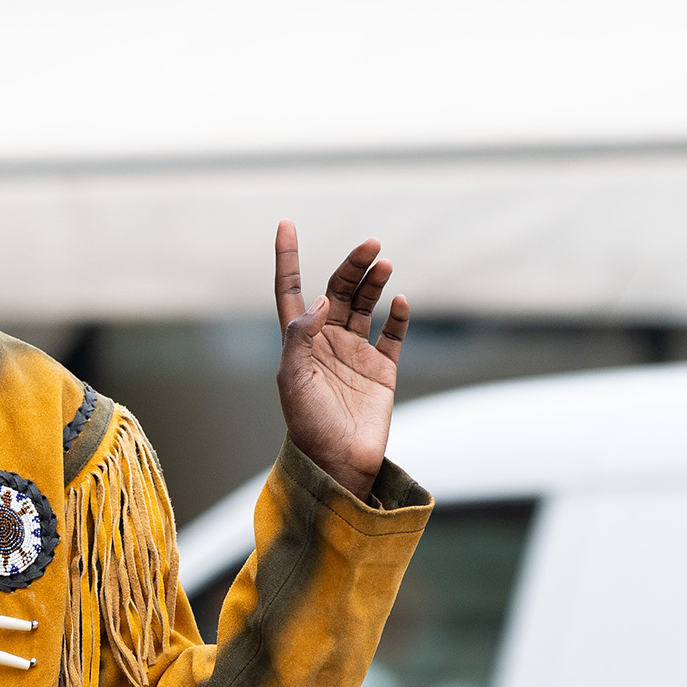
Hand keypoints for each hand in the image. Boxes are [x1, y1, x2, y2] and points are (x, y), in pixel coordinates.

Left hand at [273, 220, 407, 501]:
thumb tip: (321, 303)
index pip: (290, 290)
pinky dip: (398, 316)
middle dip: (352, 266)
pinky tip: (400, 302)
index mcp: (299, 341)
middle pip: (337, 290)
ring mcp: (355, 354)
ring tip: (384, 264)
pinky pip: (393, 335)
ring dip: (374, 282)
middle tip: (371, 246)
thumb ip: (301, 338)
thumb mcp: (293, 380)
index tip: (286, 224)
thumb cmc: (308, 425)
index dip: (287, 258)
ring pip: (365, 305)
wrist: (340, 462)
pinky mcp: (382, 370)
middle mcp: (326, 342)